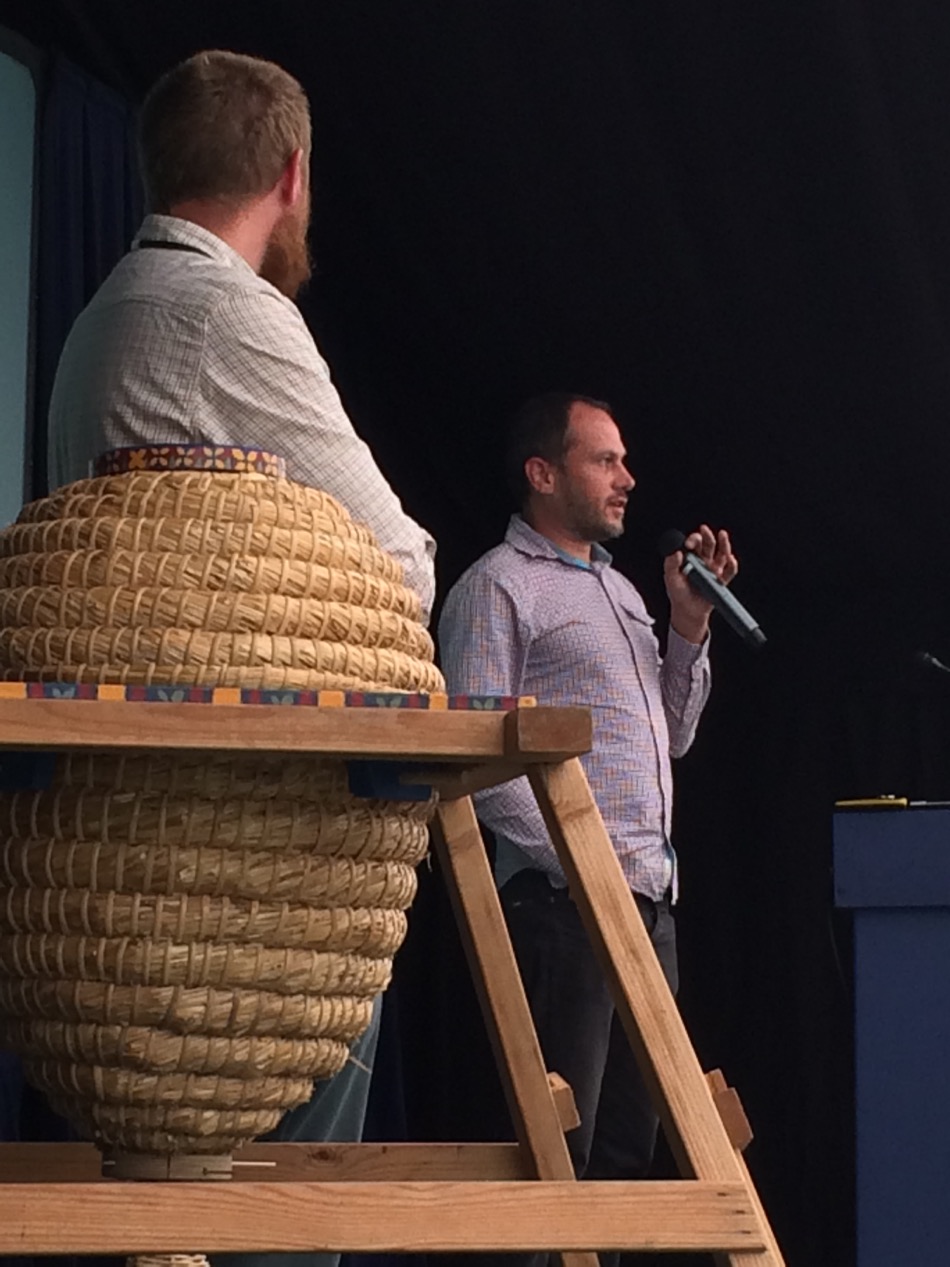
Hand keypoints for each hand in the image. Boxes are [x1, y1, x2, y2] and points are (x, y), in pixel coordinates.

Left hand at [664, 525, 737, 643]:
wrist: (687, 611)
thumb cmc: (678, 593)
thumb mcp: (671, 579)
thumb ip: (671, 565)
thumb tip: (677, 552)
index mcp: (691, 557)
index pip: (694, 543)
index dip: (693, 539)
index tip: (689, 543)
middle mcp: (704, 560)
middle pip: (709, 544)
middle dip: (707, 536)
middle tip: (704, 529)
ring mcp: (714, 570)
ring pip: (722, 553)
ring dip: (724, 543)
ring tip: (722, 534)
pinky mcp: (721, 580)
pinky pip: (730, 571)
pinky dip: (732, 564)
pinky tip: (730, 558)